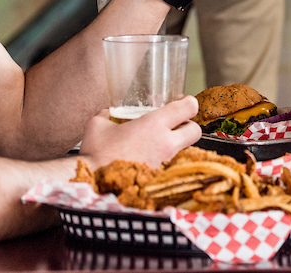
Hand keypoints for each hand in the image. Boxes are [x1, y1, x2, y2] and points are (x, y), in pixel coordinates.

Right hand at [80, 96, 202, 168]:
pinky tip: (152, 161)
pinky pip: (173, 166)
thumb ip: (106, 115)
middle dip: (189, 126)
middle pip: (196, 130)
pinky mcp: (162, 179)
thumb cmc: (96, 156)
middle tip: (176, 125)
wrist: (94, 186)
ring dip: (178, 145)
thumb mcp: (97, 127)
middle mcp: (166, 144)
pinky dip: (168, 162)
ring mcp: (166, 164)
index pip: (189, 107)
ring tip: (160, 144)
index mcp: (154, 125)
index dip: (188, 103)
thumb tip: (106, 113)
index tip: (181, 104)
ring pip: (186, 150)